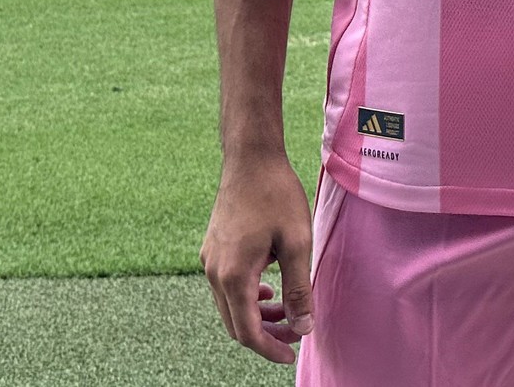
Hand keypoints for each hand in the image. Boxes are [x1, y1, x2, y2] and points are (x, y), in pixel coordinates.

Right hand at [200, 155, 315, 363]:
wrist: (251, 158)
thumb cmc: (277, 195)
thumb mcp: (297, 243)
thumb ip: (299, 289)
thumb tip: (303, 327)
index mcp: (234, 275)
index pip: (248, 332)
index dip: (270, 348)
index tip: (292, 355)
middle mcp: (214, 272)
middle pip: (235, 324)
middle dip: (266, 334)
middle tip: (297, 330)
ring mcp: (210, 259)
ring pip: (230, 305)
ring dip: (257, 314)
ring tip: (287, 309)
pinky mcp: (212, 248)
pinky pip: (226, 286)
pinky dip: (247, 296)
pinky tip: (269, 286)